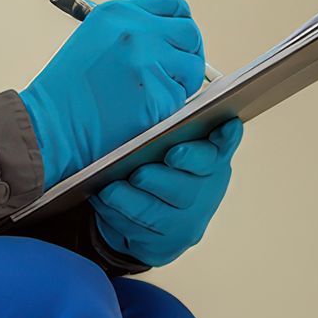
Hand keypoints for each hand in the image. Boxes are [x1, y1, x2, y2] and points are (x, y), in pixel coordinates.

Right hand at [19, 0, 206, 186]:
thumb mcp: (93, 39)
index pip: (173, 5)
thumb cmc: (66, 89)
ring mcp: (148, 63)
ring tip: (151, 95)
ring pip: (192, 68)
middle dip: (188, 54)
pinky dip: (168, 107)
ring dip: (180, 83)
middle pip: (190, 33)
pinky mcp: (157, 96)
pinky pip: (181, 98)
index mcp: (119, 13)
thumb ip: (130, 30)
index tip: (178, 41)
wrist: (50, 125)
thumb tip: (167, 35)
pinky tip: (141, 111)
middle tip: (177, 73)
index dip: (179, 24)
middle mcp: (136, 32)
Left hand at [92, 119, 242, 267]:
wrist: (160, 217)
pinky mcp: (165, 245)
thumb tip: (186, 73)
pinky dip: (116, 216)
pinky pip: (137, 232)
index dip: (198, 155)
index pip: (214, 155)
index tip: (176, 151)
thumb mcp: (180, 139)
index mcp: (213, 160)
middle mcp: (206, 193)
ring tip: (108, 189)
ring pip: (155, 215)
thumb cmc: (167, 166)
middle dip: (157, 181)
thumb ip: (183, 116)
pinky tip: (102, 201)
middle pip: (185, 190)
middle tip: (138, 173)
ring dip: (129, 201)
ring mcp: (187, 223)